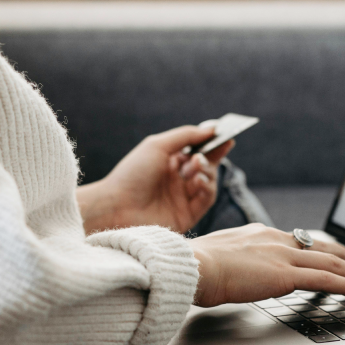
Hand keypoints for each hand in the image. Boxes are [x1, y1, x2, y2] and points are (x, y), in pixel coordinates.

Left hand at [77, 125, 234, 233]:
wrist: (116, 206)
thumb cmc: (133, 173)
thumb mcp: (158, 145)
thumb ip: (186, 135)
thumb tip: (213, 128)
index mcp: (169, 163)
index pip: (197, 151)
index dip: (213, 144)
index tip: (227, 136)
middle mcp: (177, 181)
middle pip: (206, 166)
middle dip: (210, 157)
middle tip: (202, 155)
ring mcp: (182, 199)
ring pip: (208, 181)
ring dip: (206, 171)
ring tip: (195, 167)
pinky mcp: (186, 216)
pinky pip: (206, 199)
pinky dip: (207, 187)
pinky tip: (198, 181)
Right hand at [190, 224, 344, 306]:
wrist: (194, 265)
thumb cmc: (198, 264)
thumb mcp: (220, 253)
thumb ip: (237, 258)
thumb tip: (238, 267)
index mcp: (260, 233)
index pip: (299, 240)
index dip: (321, 248)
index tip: (334, 255)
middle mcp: (276, 239)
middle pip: (322, 247)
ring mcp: (283, 256)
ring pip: (332, 262)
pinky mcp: (286, 275)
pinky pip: (326, 280)